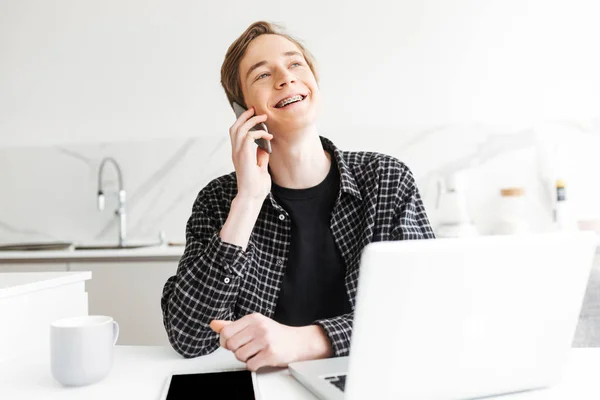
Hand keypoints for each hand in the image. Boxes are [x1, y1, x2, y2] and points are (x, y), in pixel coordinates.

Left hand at [209, 313, 331, 370]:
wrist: (299, 342)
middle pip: (231, 345)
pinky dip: (254, 365)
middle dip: (236, 350)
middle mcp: (259, 327)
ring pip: (239, 356)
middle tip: (247, 348)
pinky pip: (250, 365)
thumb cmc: (275, 334)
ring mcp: (265, 340)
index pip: (226, 331)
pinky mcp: (270, 354)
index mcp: (253, 318)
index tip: (234, 342)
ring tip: (256, 353)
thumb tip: (214, 324)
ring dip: (246, 358)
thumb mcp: (254, 324)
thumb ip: (232, 325)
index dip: (226, 341)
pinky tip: (262, 359)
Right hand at [229, 107, 272, 200]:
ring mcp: (238, 154)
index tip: (252, 116)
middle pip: (235, 127)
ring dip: (252, 121)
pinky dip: (259, 133)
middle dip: (244, 116)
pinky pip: (249, 136)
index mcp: (238, 154)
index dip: (242, 122)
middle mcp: (235, 152)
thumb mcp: (261, 168)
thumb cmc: (256, 187)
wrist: (252, 197)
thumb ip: (260, 157)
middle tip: (254, 110)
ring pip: (239, 129)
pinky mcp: (244, 156)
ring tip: (263, 117)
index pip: (235, 133)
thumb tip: (263, 148)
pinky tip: (268, 136)